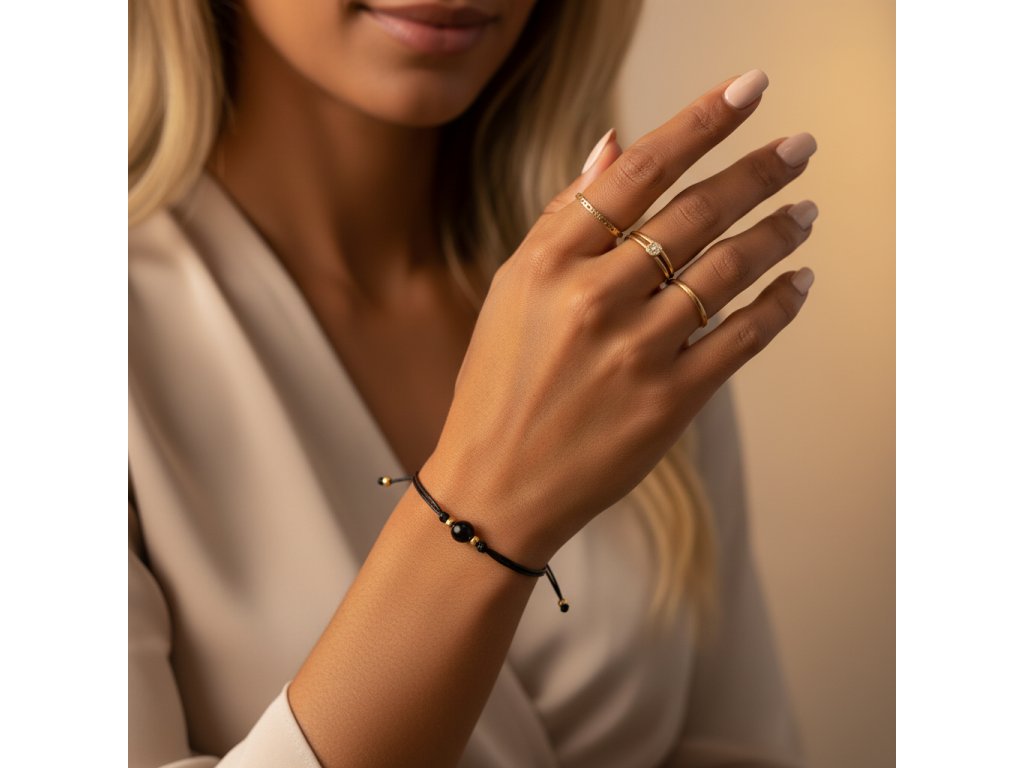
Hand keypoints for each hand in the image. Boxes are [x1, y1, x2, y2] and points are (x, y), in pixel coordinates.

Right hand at [423, 70, 816, 565]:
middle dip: (757, 171)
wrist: (497, 486)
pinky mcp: (669, 401)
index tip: (748, 90)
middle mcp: (594, 298)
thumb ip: (563, 218)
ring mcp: (635, 351)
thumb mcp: (512, 290)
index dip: (701, 122)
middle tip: (799, 148)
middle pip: (695, 213)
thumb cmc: (498, 385)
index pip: (638, 170)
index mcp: (549, 262)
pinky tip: (799, 281)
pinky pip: (742, 339)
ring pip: (728, 271)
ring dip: (778, 232)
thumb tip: (614, 144)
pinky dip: (779, 305)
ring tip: (805, 211)